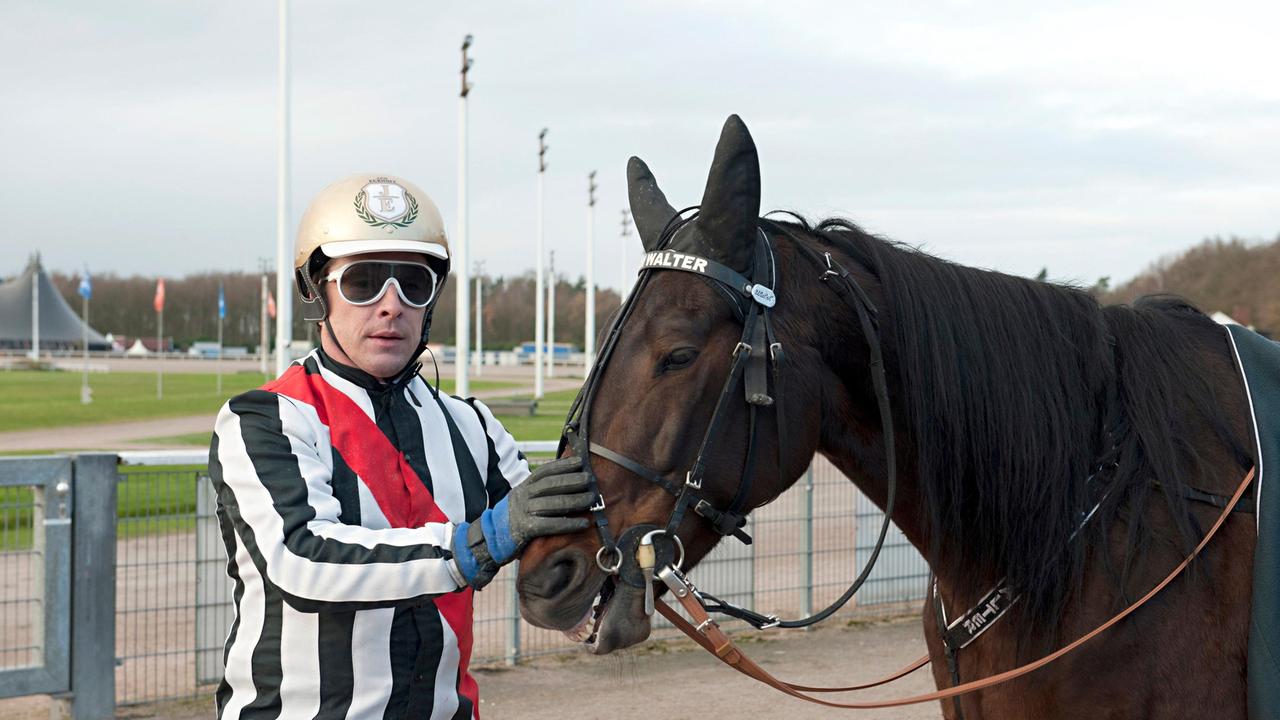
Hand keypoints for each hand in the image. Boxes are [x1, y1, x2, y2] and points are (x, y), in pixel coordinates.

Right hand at [452, 456, 594, 588]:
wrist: (489, 539)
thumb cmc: (514, 518)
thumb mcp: (523, 499)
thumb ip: (539, 491)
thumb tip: (567, 482)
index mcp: (523, 486)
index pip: (545, 471)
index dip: (563, 465)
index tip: (580, 461)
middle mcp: (523, 496)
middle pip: (550, 485)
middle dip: (572, 480)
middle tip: (591, 479)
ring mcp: (523, 512)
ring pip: (552, 503)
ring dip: (575, 500)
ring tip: (592, 499)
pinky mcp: (525, 529)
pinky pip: (550, 525)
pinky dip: (568, 524)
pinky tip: (583, 523)